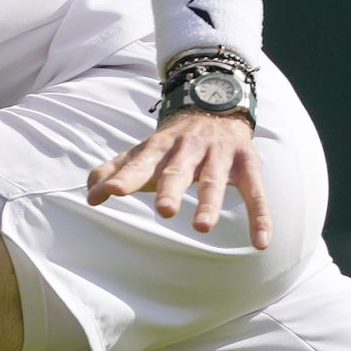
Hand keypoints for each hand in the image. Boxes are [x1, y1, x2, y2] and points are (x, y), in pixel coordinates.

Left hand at [86, 110, 271, 248]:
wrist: (217, 106)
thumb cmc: (174, 142)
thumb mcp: (145, 152)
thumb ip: (117, 171)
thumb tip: (90, 195)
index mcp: (161, 147)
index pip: (140, 162)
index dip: (126, 176)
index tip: (111, 192)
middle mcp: (189, 149)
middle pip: (178, 170)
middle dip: (171, 189)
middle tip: (164, 211)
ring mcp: (220, 156)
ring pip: (214, 181)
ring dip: (209, 202)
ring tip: (202, 227)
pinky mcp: (247, 164)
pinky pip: (256, 193)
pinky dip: (261, 217)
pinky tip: (261, 244)